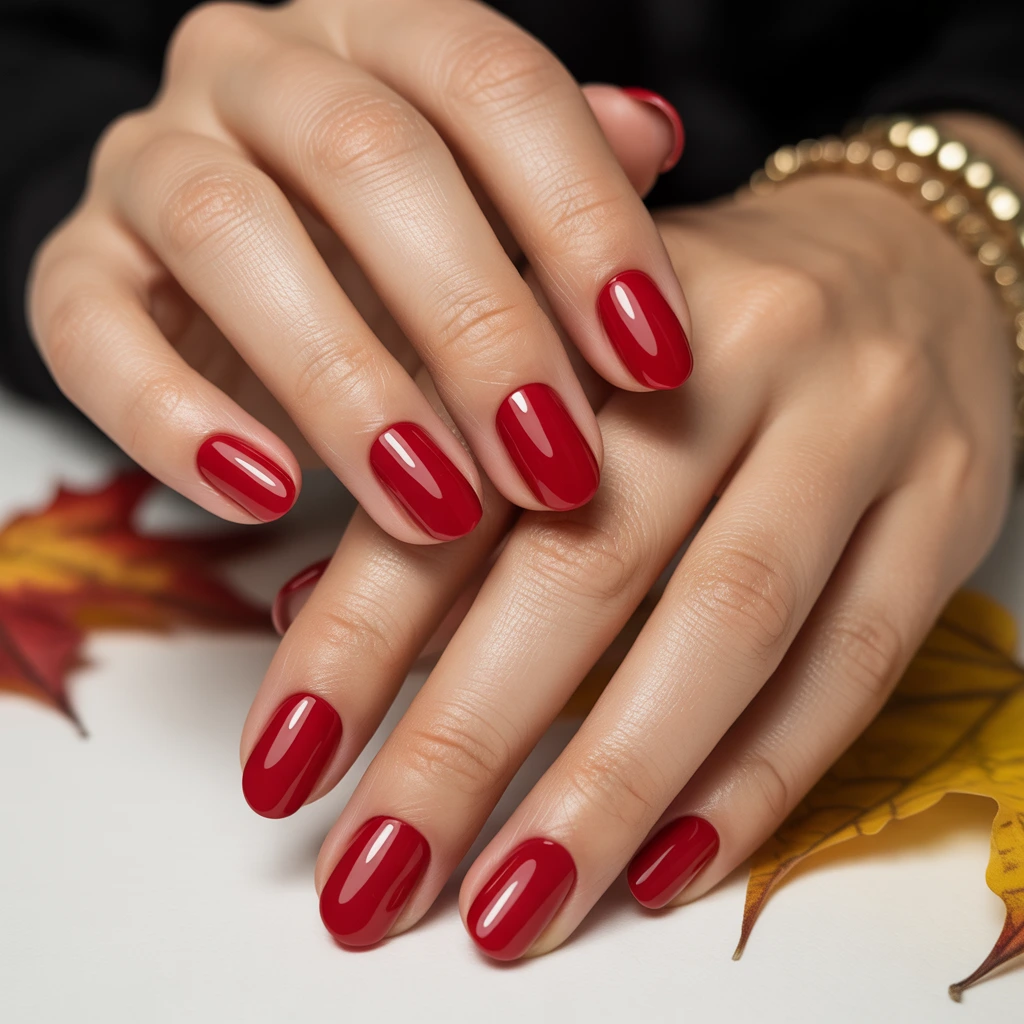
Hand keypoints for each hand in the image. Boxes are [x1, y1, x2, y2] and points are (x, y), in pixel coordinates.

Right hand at [26, 0, 690, 539]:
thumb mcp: (491, 209)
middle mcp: (254, 70)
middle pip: (369, 159)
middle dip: (478, 327)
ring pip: (230, 235)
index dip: (581, 220)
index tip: (654, 363)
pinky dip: (177, 424)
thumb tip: (653, 139)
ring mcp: (148, 160)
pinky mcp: (74, 271)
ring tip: (439, 509)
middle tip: (555, 467)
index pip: (490, 83)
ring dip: (349, 388)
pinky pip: (93, 333)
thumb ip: (563, 181)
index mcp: (376, 34)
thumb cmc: (392, 246)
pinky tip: (267, 496)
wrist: (232, 265)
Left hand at [242, 163, 1015, 956]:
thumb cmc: (690, 315)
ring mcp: (857, 428)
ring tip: (512, 905)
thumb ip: (439, 464)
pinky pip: (852, 661)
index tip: (283, 765)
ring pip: (725, 625)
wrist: (903, 253)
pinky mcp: (947, 506)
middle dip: (466, 740)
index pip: (458, 480)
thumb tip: (305, 619)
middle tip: (374, 875)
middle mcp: (738, 349)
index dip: (358, 635)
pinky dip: (757, 778)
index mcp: (599, 297)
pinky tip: (664, 865)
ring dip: (609, 785)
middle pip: (586, 562)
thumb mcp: (550, 340)